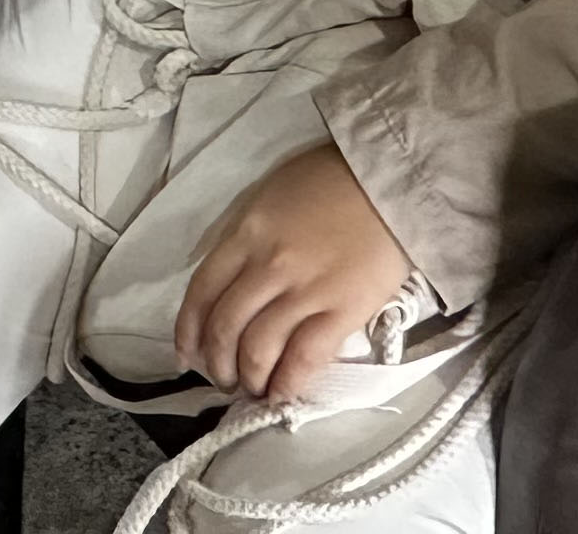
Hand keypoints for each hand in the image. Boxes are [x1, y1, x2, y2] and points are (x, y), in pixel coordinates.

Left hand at [176, 142, 414, 401]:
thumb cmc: (330, 181)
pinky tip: (282, 396)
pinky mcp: (341, 311)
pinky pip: (303, 358)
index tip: (188, 356)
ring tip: (253, 391)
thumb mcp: (269, 197)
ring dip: (249, 379)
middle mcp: (266, 265)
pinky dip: (286, 384)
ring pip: (258, 348)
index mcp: (245, 234)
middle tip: (224, 380)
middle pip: (225, 326)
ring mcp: (303, 290)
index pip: (201, 292)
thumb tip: (231, 283)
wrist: (388, 181)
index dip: (189, 332)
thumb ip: (246, 239)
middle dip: (218, 364)